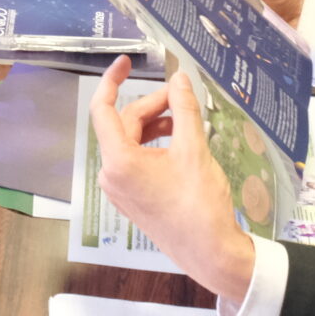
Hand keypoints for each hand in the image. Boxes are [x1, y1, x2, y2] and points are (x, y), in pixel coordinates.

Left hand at [89, 61, 259, 306]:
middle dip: (151, 106)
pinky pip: (136, 160)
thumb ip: (183, 109)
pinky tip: (179, 142)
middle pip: (124, 124)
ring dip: (154, 125)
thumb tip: (179, 78)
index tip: (127, 61)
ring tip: (184, 119)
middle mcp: (111, 175)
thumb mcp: (194, 150)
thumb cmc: (200, 204)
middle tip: (180, 96)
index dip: (112, 80)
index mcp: (119, 161)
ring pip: (131, 142)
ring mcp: (120, 189)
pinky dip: (154, 145)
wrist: (211, 254)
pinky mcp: (132, 198)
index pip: (103, 108)